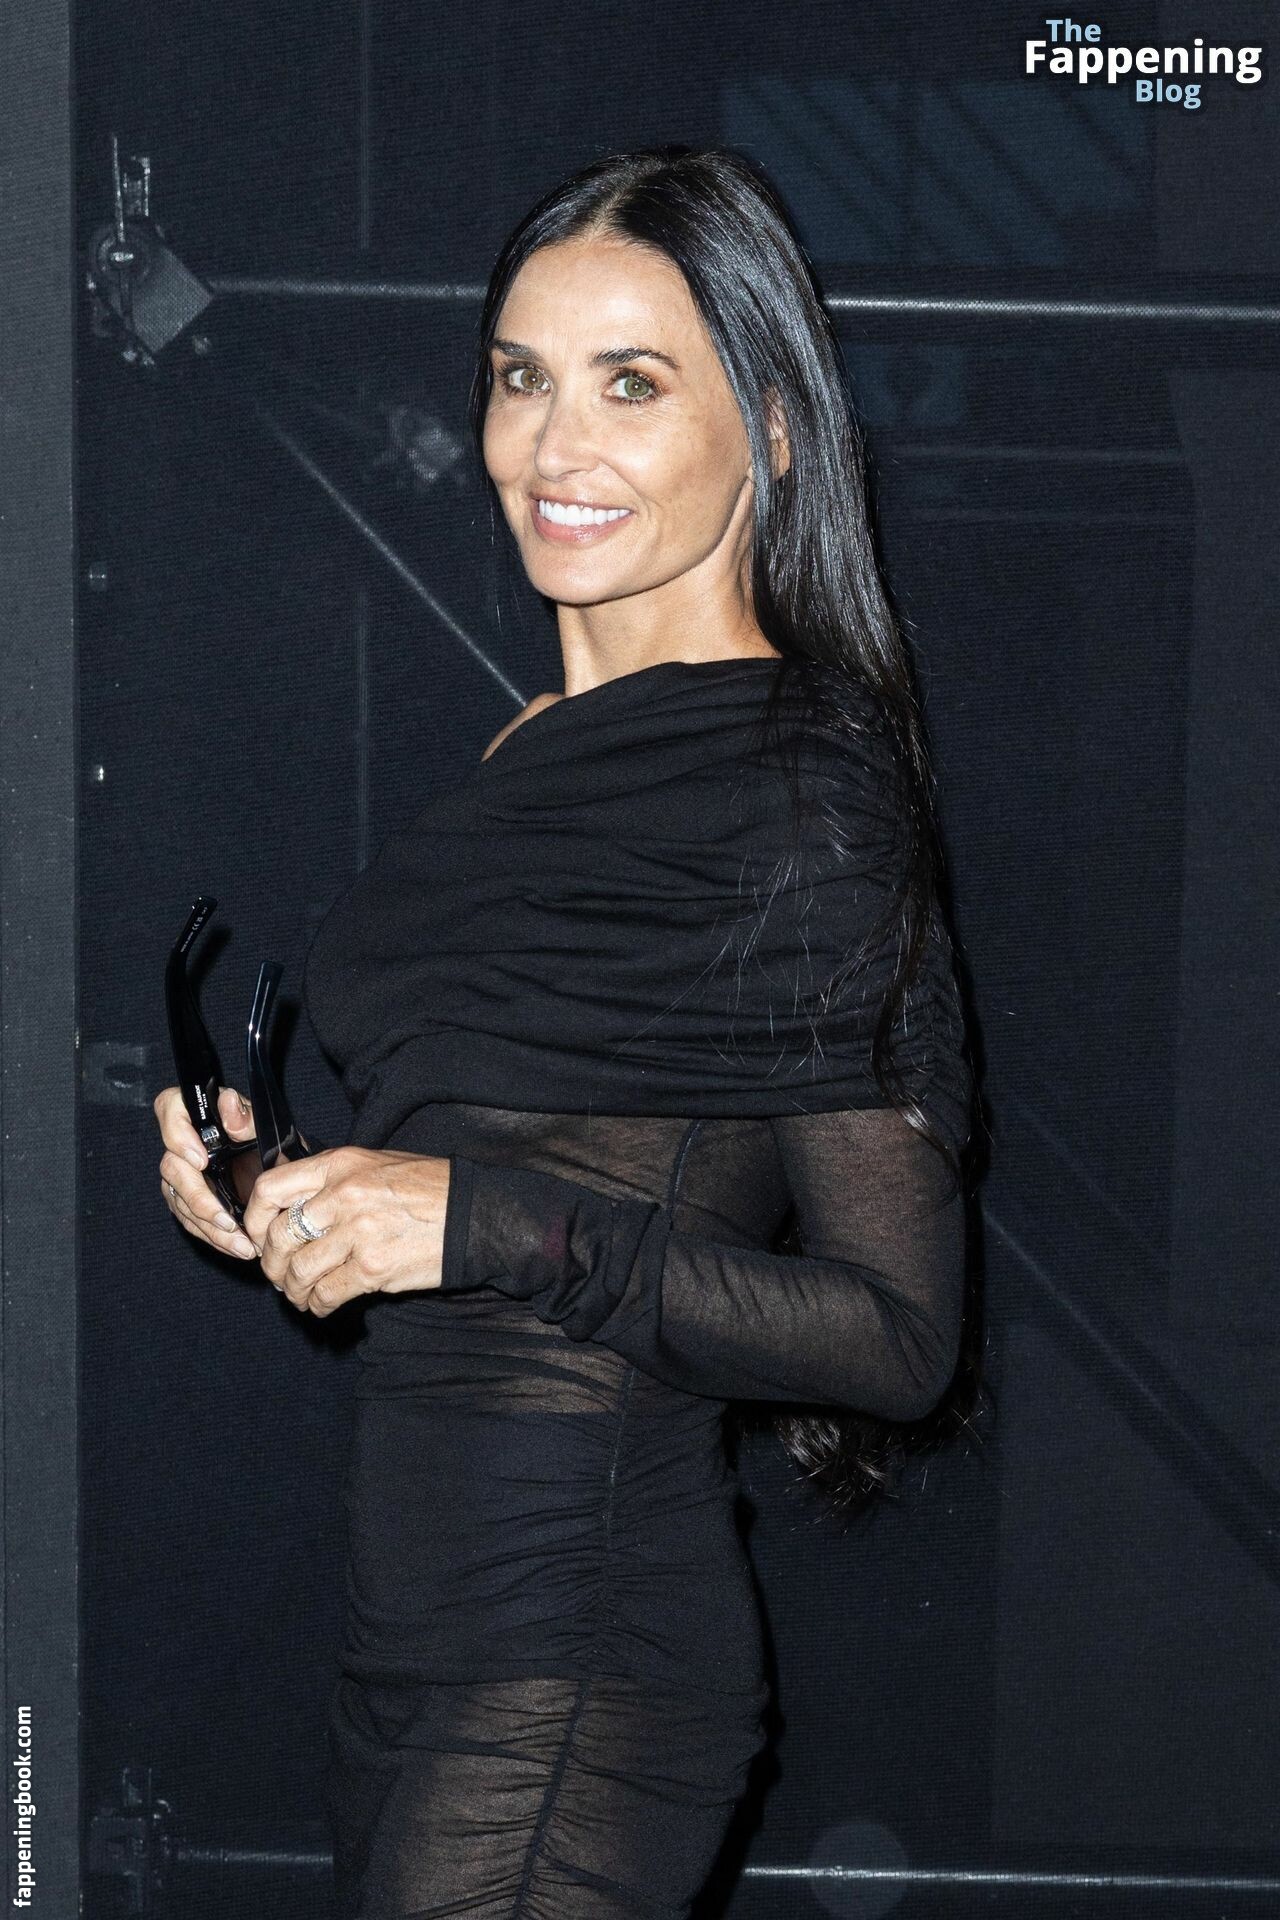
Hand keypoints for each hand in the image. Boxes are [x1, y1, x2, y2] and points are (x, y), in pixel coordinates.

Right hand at [154, 1082, 258, 1259]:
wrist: (281, 1169)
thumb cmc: (271, 1141)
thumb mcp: (266, 1126)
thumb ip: (245, 1117)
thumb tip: (227, 1102)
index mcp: (199, 1113)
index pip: (169, 1108)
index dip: (178, 1135)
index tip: (200, 1160)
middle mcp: (182, 1142)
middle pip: (173, 1168)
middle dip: (200, 1199)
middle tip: (227, 1220)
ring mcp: (182, 1172)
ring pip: (180, 1200)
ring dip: (209, 1227)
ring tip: (241, 1244)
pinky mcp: (187, 1198)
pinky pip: (190, 1220)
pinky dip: (213, 1236)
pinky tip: (234, 1246)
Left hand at [241, 1147, 449, 1317]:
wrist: (475, 1214)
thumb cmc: (427, 1189)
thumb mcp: (373, 1165)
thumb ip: (331, 1181)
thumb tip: (288, 1208)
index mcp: (339, 1165)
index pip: (270, 1189)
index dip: (253, 1220)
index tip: (257, 1237)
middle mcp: (343, 1195)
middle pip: (278, 1237)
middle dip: (272, 1264)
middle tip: (280, 1274)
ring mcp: (358, 1233)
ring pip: (298, 1271)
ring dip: (293, 1290)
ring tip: (301, 1293)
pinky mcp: (373, 1268)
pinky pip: (326, 1293)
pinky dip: (318, 1304)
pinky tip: (323, 1303)